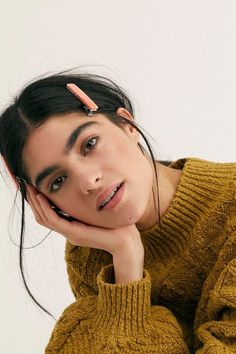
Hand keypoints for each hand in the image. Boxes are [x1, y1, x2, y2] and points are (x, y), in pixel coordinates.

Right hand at [26, 184, 143, 256]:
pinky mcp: (75, 233)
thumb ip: (88, 204)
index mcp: (73, 226)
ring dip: (35, 203)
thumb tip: (84, 188)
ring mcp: (71, 233)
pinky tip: (41, 197)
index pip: (49, 215)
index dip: (39, 202)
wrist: (127, 241)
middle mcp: (69, 231)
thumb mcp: (98, 211)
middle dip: (33, 201)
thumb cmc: (116, 225)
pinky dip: (45, 209)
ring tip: (30, 189)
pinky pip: (54, 221)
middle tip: (26, 185)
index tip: (34, 187)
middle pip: (43, 216)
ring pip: (45, 218)